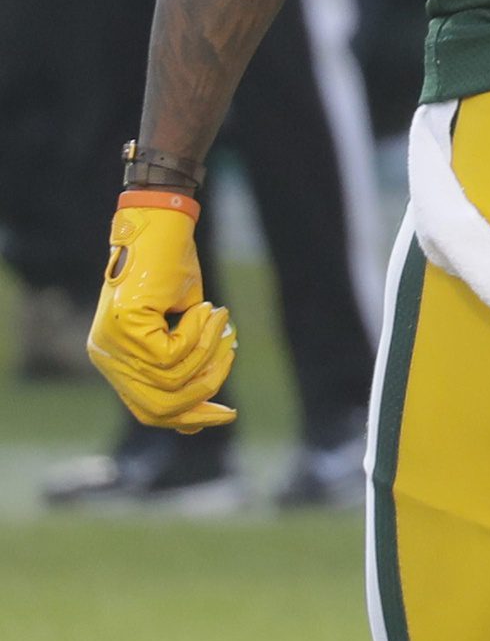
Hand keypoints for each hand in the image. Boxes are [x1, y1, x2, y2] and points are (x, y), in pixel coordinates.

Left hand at [87, 194, 236, 432]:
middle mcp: (106, 357)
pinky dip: (199, 333)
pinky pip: (171, 354)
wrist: (162, 222)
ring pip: (170, 381)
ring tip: (223, 319)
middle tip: (231, 356)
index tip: (226, 413)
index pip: (148, 411)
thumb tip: (200, 413)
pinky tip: (204, 306)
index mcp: (116, 359)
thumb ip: (184, 362)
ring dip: (208, 352)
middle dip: (204, 392)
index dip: (189, 418)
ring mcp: (112, 344)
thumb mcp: (183, 322)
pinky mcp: (125, 326)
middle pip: (156, 408)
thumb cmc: (173, 266)